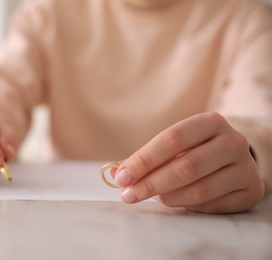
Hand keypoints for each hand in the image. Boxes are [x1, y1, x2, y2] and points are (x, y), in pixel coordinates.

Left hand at [114, 112, 264, 213]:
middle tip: (129, 195)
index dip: (144, 160)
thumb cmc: (196, 149)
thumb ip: (147, 158)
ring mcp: (246, 167)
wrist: (234, 157)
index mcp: (210, 122)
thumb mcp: (175, 145)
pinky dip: (188, 206)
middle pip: (186, 167)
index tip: (122, 177)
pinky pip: (211, 206)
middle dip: (151, 184)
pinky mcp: (251, 191)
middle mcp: (233, 142)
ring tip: (153, 198)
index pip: (171, 139)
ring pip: (199, 190)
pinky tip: (178, 201)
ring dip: (168, 198)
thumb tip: (116, 172)